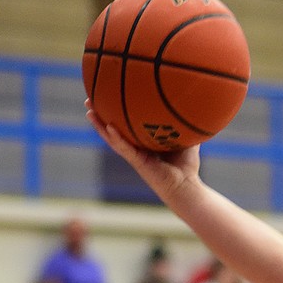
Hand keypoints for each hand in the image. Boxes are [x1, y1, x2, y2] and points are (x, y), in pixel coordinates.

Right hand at [86, 106, 201, 204]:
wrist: (187, 187)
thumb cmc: (187, 166)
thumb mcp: (187, 138)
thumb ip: (185, 123)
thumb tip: (193, 102)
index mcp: (143, 142)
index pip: (124, 124)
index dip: (114, 111)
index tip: (105, 94)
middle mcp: (135, 148)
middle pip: (112, 130)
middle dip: (100, 116)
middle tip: (89, 100)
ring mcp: (134, 156)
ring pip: (112, 139)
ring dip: (100, 126)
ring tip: (89, 111)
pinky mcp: (138, 163)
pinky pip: (125, 149)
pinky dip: (117, 138)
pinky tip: (109, 127)